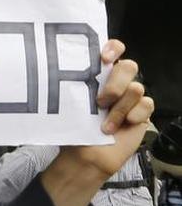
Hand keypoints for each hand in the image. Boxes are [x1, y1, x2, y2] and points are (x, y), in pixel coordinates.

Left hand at [42, 39, 154, 205]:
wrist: (86, 156)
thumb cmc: (75, 130)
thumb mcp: (69, 106)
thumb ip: (73, 87)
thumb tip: (58, 72)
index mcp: (98, 76)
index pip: (113, 50)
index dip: (113, 49)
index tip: (103, 59)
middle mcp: (117, 83)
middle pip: (129, 67)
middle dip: (116, 83)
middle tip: (100, 101)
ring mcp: (131, 97)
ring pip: (136, 88)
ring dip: (119, 109)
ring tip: (105, 125)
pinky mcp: (142, 112)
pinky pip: (146, 104)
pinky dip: (134, 116)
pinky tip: (123, 126)